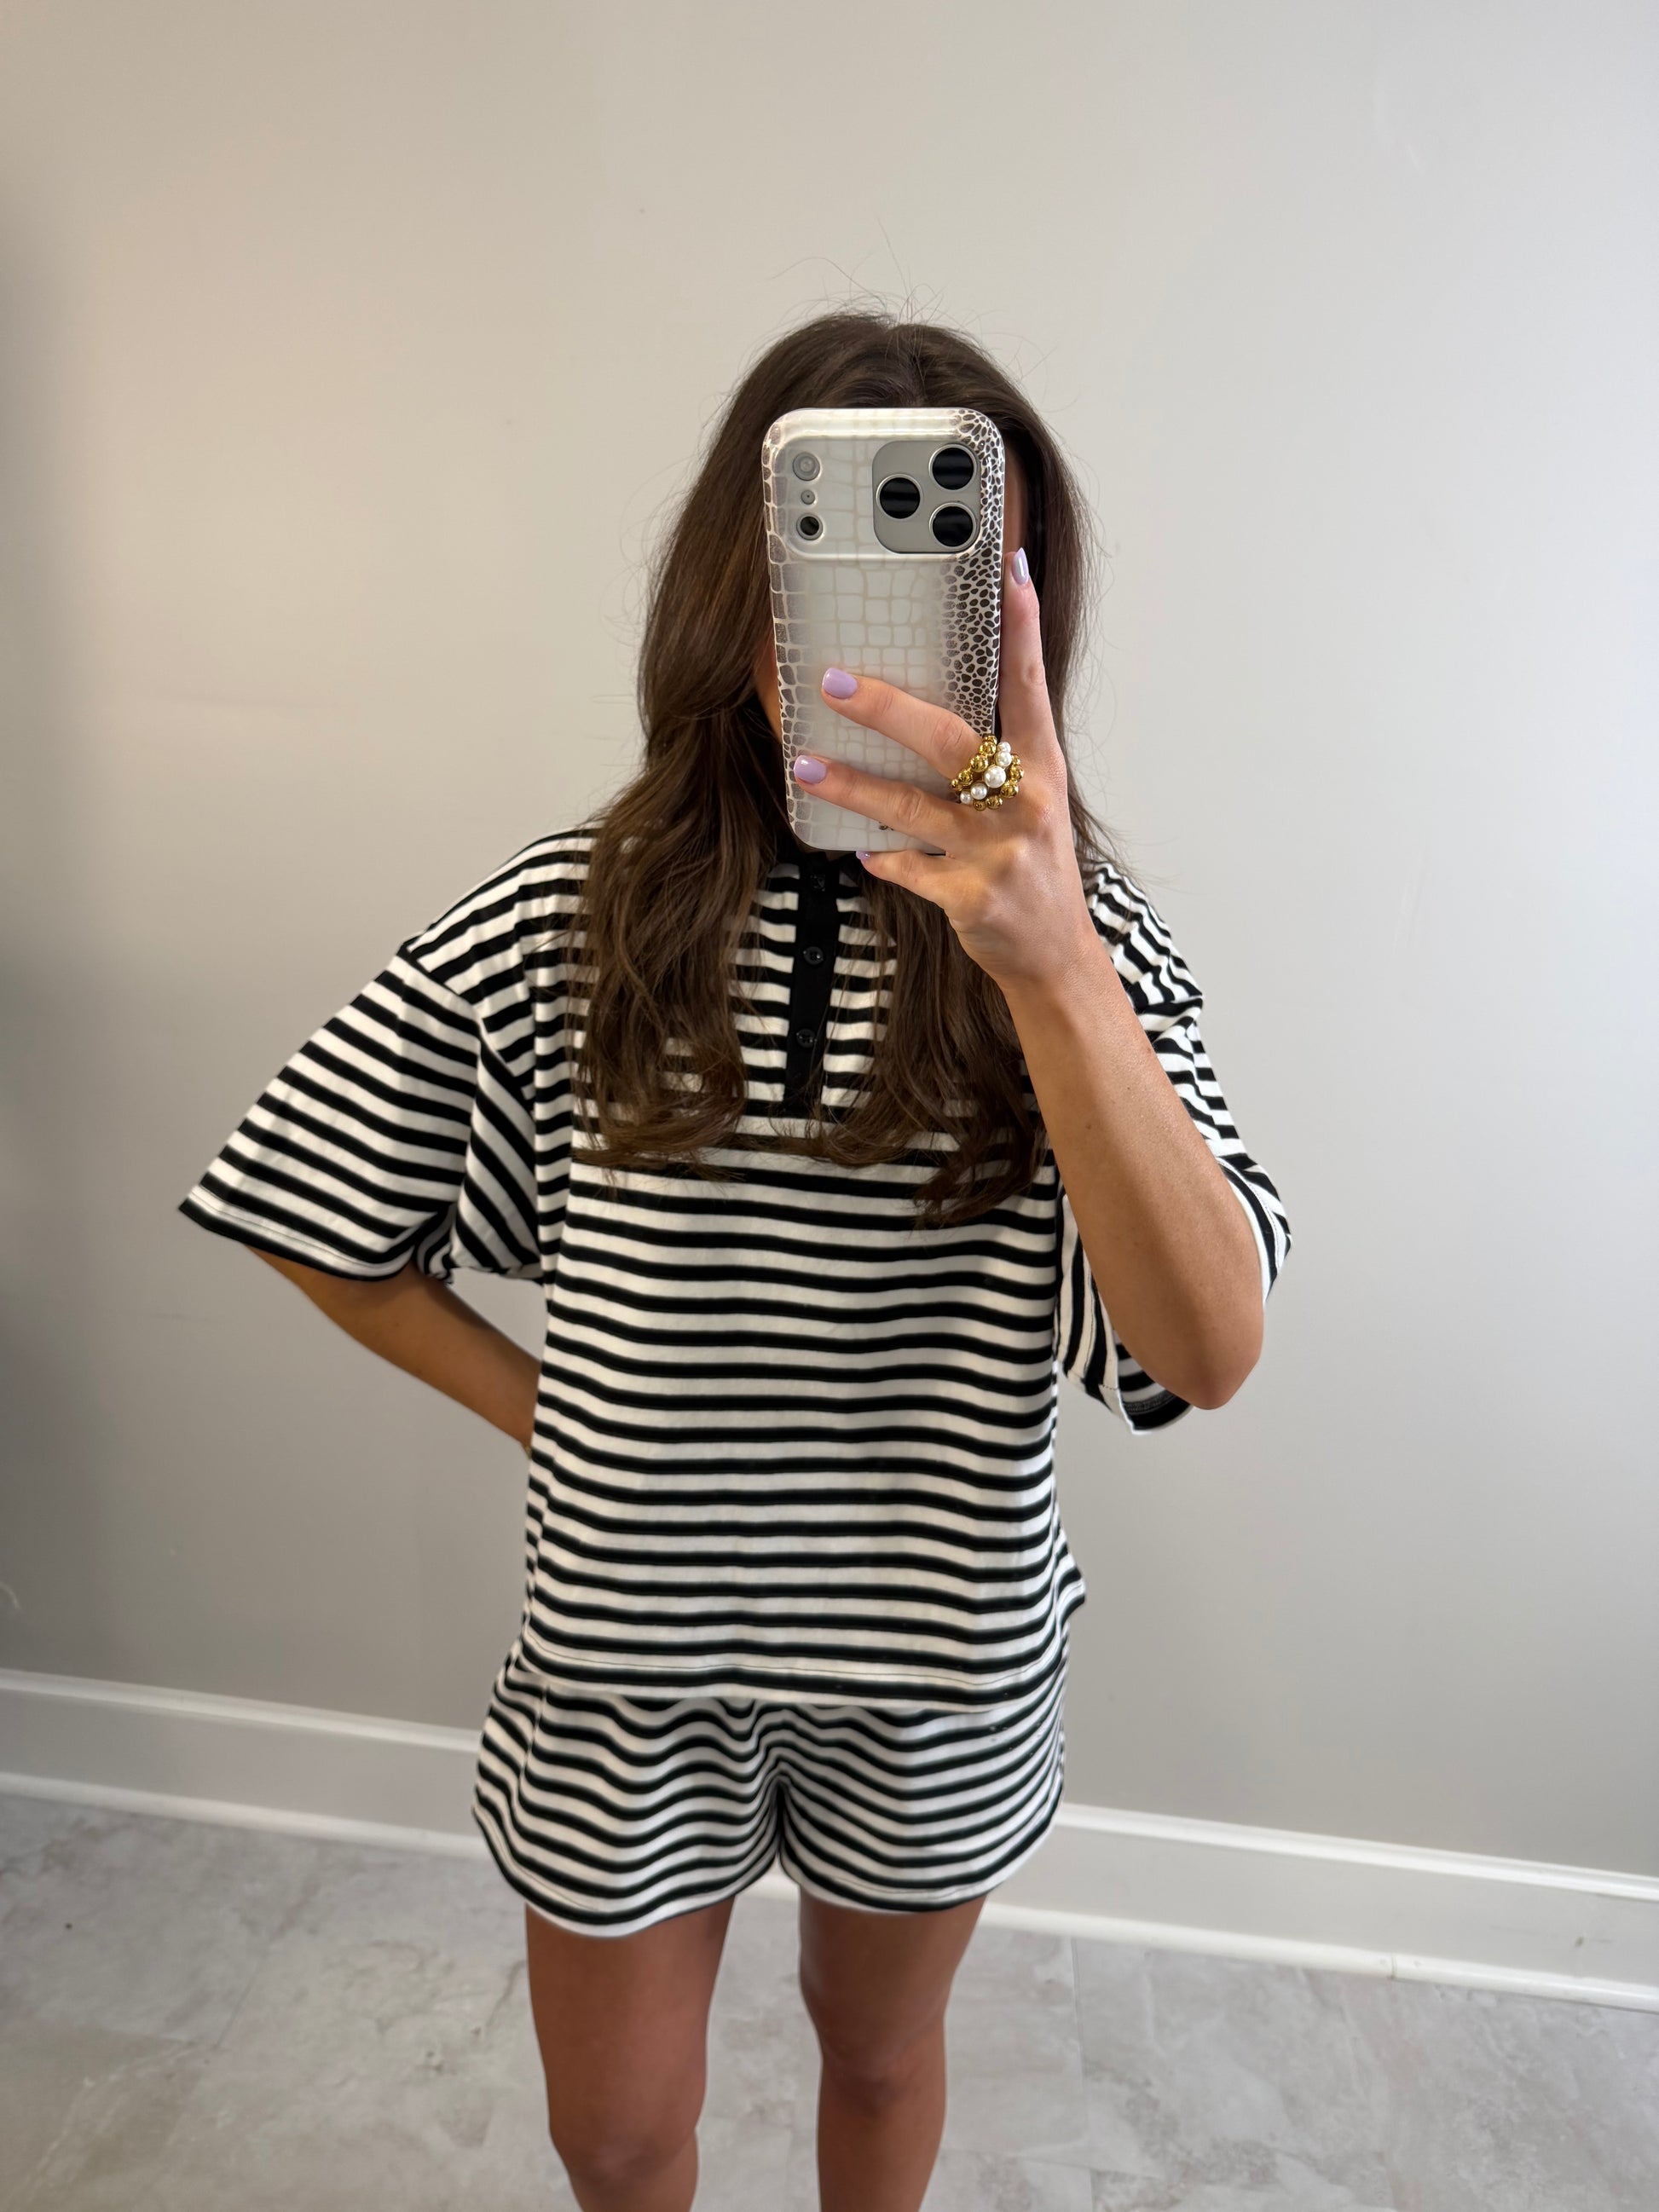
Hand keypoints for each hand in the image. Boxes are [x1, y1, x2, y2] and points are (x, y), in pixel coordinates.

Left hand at [792, 547, 1098, 997]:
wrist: (1054, 953)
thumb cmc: (1030, 863)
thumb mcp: (1030, 798)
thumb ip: (994, 753)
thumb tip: (927, 700)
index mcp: (1042, 766)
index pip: (1030, 684)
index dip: (1021, 628)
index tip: (1010, 572)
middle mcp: (1025, 802)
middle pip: (950, 740)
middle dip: (887, 708)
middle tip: (833, 680)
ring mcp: (998, 852)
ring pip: (913, 809)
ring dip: (854, 786)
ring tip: (805, 766)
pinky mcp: (972, 897)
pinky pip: (910, 869)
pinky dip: (881, 858)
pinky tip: (857, 849)